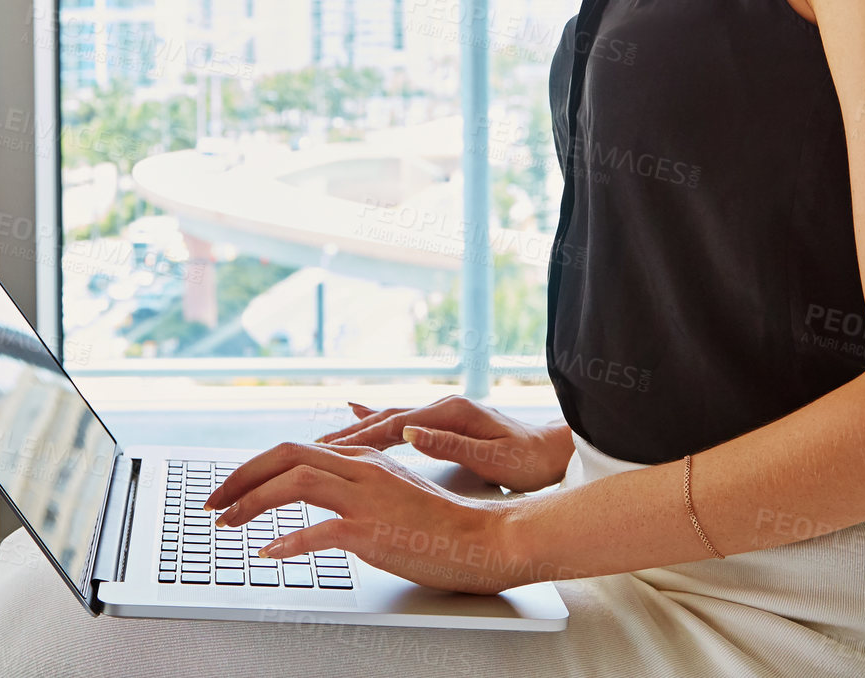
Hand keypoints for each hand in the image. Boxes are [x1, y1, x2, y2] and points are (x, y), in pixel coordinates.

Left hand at [201, 440, 526, 593]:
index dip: (254, 466)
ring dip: (252, 502)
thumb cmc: (437, 523)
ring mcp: (366, 498)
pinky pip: (320, 532)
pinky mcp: (373, 531)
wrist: (480, 538)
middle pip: (286, 456)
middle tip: (212, 501)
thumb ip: (353, 484)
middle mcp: (360, 469)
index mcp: (362, 458)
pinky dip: (289, 542)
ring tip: (227, 523)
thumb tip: (314, 491)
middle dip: (240, 477)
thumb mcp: (390, 490)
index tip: (228, 487)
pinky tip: (270, 552)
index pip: (294, 449)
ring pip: (295, 483)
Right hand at [316, 396, 573, 492]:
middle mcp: (441, 406)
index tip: (329, 448)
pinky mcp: (443, 422)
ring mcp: (441, 412)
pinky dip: (376, 422)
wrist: (552, 449)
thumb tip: (412, 433)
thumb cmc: (527, 458)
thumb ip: (450, 445)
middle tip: (312, 445)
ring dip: (357, 429)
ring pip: (389, 419)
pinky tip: (359, 416)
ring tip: (323, 438)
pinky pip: (401, 421)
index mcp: (450, 413)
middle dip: (348, 432)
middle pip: (385, 419)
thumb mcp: (493, 458)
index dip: (360, 437)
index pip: (395, 425)